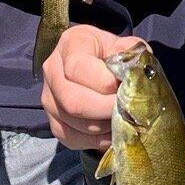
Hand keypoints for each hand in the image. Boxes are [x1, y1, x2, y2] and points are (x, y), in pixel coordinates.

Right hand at [41, 25, 144, 151]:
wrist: (95, 61)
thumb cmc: (112, 53)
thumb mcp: (124, 45)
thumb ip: (132, 56)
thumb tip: (135, 76)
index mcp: (70, 44)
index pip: (78, 68)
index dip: (104, 84)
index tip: (126, 88)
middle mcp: (52, 70)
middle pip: (73, 101)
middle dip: (105, 110)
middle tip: (127, 110)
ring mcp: (48, 98)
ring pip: (74, 123)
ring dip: (104, 127)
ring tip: (122, 119)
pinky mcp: (53, 121)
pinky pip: (72, 138)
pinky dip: (96, 141)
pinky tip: (111, 131)